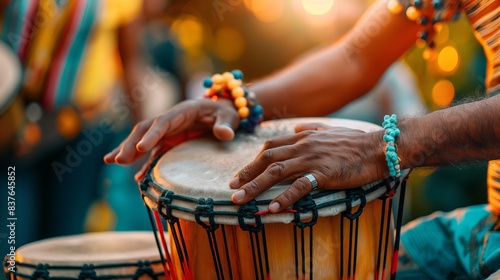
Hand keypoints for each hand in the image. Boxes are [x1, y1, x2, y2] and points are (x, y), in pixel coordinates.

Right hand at [104, 98, 238, 178]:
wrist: (225, 112)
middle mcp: (171, 120)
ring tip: (110, 162)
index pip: (163, 122)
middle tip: (119, 160)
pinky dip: (142, 163)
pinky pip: (152, 152)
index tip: (141, 149)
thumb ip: (226, 125)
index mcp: (183, 111)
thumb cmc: (227, 112)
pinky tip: (137, 178)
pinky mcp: (170, 141)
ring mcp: (168, 131)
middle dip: (131, 143)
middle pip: (146, 129)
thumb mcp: (230, 116)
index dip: (151, 135)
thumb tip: (225, 134)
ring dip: (127, 150)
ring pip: (143, 139)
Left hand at [229, 122, 385, 212]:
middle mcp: (303, 146)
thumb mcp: (330, 130)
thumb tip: (296, 128)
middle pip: (266, 159)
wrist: (380, 147)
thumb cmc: (356, 141)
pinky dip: (284, 197)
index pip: (270, 147)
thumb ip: (310, 128)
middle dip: (246, 174)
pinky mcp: (324, 174)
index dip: (253, 161)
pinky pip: (300, 186)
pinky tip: (272, 208)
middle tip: (231, 188)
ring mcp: (312, 159)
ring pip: (276, 172)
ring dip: (254, 187)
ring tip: (239, 200)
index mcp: (303, 137)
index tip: (242, 174)